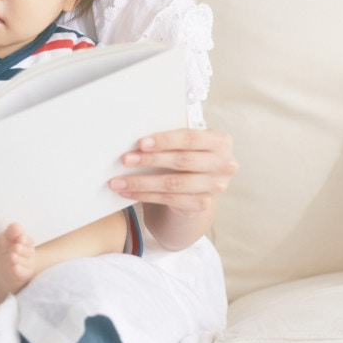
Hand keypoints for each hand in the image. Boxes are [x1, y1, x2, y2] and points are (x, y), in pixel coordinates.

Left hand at [110, 128, 237, 216]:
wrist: (202, 181)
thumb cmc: (190, 153)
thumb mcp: (189, 142)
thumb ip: (172, 139)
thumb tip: (138, 141)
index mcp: (220, 142)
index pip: (190, 139)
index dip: (165, 140)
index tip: (141, 143)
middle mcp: (223, 165)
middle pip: (182, 161)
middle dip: (151, 160)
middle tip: (126, 159)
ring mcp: (214, 187)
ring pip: (173, 184)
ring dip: (142, 182)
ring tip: (119, 181)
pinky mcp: (201, 204)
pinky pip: (168, 199)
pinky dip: (145, 195)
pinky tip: (128, 192)